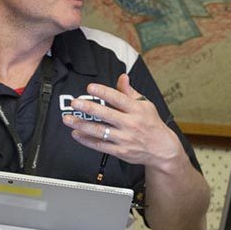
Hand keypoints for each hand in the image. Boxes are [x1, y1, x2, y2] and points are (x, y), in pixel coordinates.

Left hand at [62, 74, 183, 168]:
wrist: (162, 149)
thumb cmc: (152, 124)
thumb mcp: (145, 105)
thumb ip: (129, 92)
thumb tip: (122, 78)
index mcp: (136, 110)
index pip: (117, 98)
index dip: (103, 92)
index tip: (90, 88)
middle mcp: (130, 124)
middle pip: (106, 114)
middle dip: (88, 108)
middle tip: (74, 103)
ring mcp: (124, 138)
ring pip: (99, 131)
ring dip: (81, 125)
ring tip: (68, 119)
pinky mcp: (120, 151)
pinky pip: (99, 145)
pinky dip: (86, 140)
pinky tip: (76, 134)